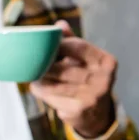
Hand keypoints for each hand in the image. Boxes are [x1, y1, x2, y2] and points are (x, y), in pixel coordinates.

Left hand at [30, 20, 116, 137]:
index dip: (59, 44)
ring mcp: (91, 97)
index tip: (45, 44)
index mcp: (107, 62)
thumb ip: (72, 41)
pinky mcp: (78, 110)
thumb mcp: (85, 59)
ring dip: (39, 79)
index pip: (78, 46)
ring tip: (33, 74)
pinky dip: (41, 92)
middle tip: (31, 61)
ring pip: (53, 84)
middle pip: (63, 68)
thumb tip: (59, 24)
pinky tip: (39, 88)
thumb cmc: (87, 79)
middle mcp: (103, 80)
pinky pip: (51, 97)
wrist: (97, 114)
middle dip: (44, 65)